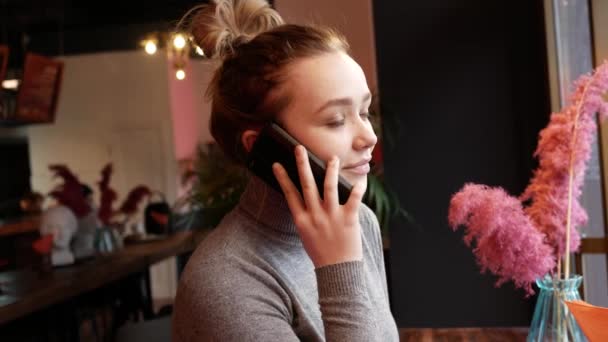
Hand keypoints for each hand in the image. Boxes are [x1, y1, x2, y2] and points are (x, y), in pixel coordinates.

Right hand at [272, 145, 366, 267]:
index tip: (277, 164)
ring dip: (330, 170)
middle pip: (307, 185)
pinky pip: (354, 198)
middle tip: (299, 149)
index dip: (283, 178)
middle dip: (302, 165)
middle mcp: (315, 216)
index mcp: (302, 220)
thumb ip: (306, 216)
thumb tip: (305, 199)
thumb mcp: (306, 235)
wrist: (337, 271)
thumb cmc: (321, 252)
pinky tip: (361, 178)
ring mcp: (332, 217)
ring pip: (329, 187)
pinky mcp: (349, 219)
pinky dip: (358, 187)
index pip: (290, 194)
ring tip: (332, 158)